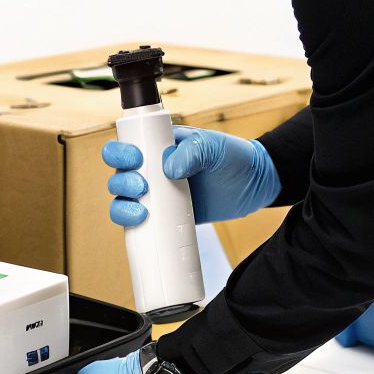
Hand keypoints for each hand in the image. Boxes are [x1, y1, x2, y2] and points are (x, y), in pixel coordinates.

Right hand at [105, 126, 280, 225]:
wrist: (254, 185)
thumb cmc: (234, 157)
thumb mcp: (215, 147)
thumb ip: (194, 151)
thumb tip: (169, 168)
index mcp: (159, 146)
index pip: (127, 145)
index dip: (120, 152)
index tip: (134, 159)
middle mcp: (152, 170)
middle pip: (119, 175)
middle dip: (121, 182)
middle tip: (141, 187)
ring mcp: (158, 195)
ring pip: (124, 202)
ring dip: (122, 207)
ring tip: (141, 212)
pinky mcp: (166, 218)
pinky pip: (141, 224)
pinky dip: (134, 227)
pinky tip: (141, 227)